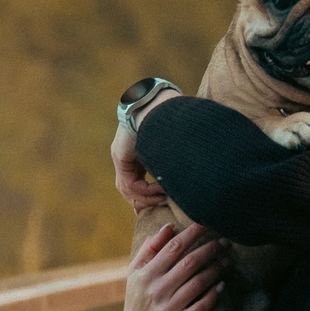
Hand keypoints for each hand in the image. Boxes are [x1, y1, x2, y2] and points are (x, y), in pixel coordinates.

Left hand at [110, 95, 174, 209]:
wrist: (159, 104)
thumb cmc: (172, 120)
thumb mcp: (171, 145)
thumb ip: (171, 159)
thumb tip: (189, 167)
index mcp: (136, 151)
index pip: (135, 179)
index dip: (146, 194)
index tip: (160, 201)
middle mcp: (125, 154)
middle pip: (129, 187)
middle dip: (144, 200)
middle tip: (160, 206)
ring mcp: (121, 155)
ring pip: (128, 189)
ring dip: (147, 198)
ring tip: (165, 198)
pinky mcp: (120, 156)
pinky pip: (130, 184)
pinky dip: (146, 191)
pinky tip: (161, 190)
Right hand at [123, 222, 224, 310]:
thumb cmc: (140, 295)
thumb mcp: (136, 271)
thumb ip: (150, 248)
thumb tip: (169, 227)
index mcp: (146, 274)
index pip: (173, 248)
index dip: (192, 234)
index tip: (207, 224)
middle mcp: (155, 291)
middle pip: (189, 264)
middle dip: (209, 249)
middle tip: (225, 242)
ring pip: (197, 285)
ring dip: (215, 270)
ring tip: (227, 261)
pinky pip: (198, 310)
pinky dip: (212, 297)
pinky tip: (222, 285)